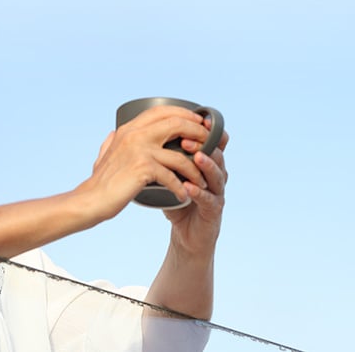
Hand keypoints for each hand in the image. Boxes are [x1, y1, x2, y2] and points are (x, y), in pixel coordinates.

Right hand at [80, 106, 216, 219]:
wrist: (91, 200)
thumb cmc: (99, 182)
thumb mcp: (104, 154)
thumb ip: (111, 142)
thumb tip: (114, 133)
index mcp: (128, 129)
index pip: (161, 110)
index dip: (184, 114)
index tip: (198, 122)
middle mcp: (134, 135)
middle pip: (176, 123)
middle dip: (198, 133)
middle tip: (209, 145)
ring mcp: (139, 150)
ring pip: (180, 154)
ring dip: (195, 169)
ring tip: (201, 180)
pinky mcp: (143, 169)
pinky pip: (172, 176)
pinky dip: (181, 187)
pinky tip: (184, 196)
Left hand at [164, 123, 229, 257]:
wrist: (185, 235)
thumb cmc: (177, 202)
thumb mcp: (169, 176)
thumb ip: (160, 157)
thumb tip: (137, 135)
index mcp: (206, 164)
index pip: (211, 142)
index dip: (205, 131)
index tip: (192, 120)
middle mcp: (215, 175)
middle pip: (217, 155)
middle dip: (203, 145)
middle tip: (186, 139)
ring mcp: (217, 193)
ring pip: (218, 175)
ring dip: (206, 165)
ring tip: (195, 157)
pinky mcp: (214, 211)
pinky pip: (209, 200)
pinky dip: (199, 193)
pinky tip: (189, 188)